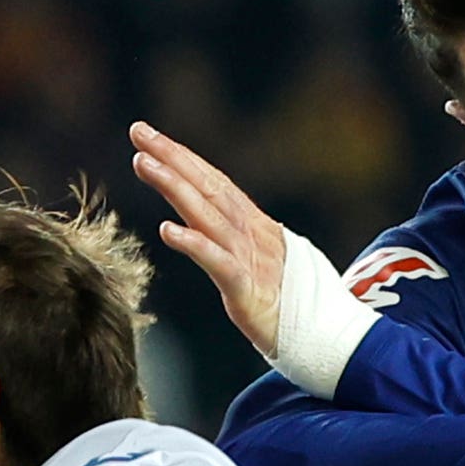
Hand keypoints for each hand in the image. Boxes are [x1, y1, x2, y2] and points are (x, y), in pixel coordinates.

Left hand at [133, 121, 287, 356]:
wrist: (325, 335)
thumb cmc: (289, 300)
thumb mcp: (258, 258)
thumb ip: (232, 236)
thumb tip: (201, 216)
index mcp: (252, 224)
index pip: (213, 181)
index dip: (182, 156)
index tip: (148, 134)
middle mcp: (250, 232)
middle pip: (207, 186)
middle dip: (172, 156)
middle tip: (139, 130)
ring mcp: (250, 258)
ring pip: (207, 215)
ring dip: (175, 186)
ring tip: (143, 164)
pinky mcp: (247, 289)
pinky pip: (218, 262)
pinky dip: (193, 244)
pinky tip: (167, 229)